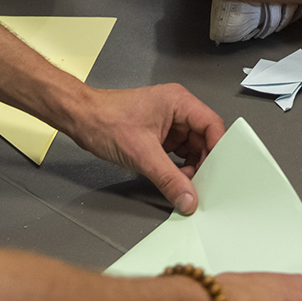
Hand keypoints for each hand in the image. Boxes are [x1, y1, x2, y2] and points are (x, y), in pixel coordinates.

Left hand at [61, 84, 224, 213]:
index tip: (220, 172)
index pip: (212, 126)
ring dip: (191, 168)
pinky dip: (178, 168)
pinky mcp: (159, 135)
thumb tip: (189, 198)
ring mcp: (168, 122)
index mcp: (179, 102)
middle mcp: (177, 110)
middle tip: (204, 185)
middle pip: (204, 139)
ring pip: (192, 148)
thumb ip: (169, 179)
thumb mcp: (142, 155)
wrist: (81, 119)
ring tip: (187, 185)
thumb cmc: (105, 120)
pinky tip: (175, 180)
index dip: (219, 150)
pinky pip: (178, 153)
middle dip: (204, 163)